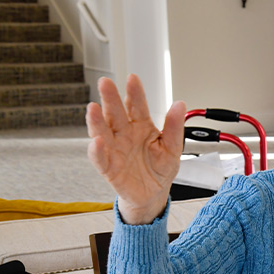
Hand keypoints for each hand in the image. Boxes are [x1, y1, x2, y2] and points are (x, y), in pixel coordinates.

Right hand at [86, 74, 185, 223]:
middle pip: (115, 113)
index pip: (137, 106)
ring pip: (102, 131)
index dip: (134, 93)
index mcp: (141, 127)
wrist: (153, 194)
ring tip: (94, 108)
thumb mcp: (173, 148)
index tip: (133, 79)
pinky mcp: (108, 167)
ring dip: (96, 120)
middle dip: (110, 98)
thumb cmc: (160, 169)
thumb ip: (175, 128)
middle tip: (106, 83)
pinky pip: (100, 157)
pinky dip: (97, 150)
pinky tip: (97, 141)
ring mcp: (114, 149)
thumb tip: (180, 104)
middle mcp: (124, 134)